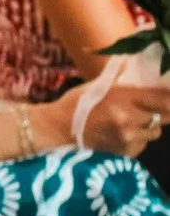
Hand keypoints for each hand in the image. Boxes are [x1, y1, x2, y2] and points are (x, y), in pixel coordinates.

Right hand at [42, 75, 169, 157]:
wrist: (57, 129)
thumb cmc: (75, 104)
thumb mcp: (96, 86)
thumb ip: (120, 79)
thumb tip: (135, 63)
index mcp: (122, 97)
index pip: (163, 99)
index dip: (169, 98)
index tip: (168, 97)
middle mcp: (129, 118)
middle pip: (164, 117)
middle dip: (160, 113)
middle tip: (149, 109)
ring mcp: (128, 137)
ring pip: (154, 132)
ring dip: (149, 127)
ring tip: (132, 123)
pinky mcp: (126, 152)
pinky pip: (143, 144)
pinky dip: (138, 140)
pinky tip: (121, 135)